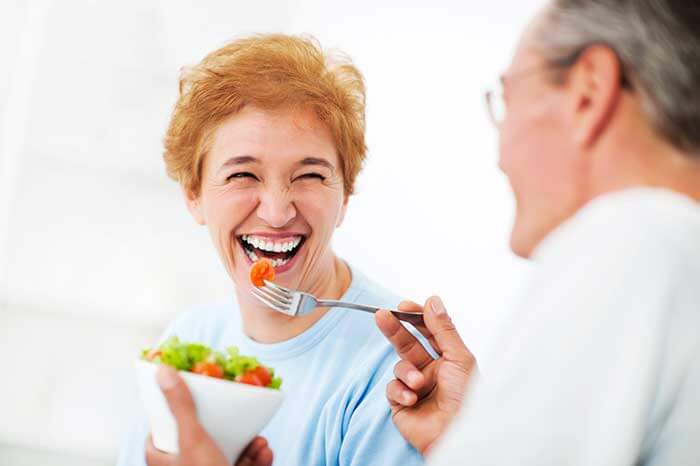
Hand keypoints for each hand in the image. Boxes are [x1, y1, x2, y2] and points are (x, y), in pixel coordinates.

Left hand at [145, 365, 273, 465]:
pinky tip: (266, 453)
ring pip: (228, 450)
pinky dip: (256, 458)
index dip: (176, 410)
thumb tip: (162, 370)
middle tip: (239, 415)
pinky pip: (243, 464)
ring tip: (260, 441)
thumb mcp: (194, 439)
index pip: (162, 430)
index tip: (193, 394)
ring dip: (249, 443)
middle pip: (203, 435)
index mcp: (165, 461)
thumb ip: (181, 405)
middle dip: (229, 424)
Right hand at [375, 296, 475, 454]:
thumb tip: (433, 301)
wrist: (458, 436)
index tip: (404, 306)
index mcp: (448, 360)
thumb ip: (443, 329)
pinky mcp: (402, 405)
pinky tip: (412, 399)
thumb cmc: (467, 401)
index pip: (428, 333)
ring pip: (399, 367)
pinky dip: (400, 391)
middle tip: (382, 315)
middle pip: (407, 344)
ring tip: (418, 384)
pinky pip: (392, 389)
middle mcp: (431, 372)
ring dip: (406, 372)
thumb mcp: (459, 358)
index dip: (416, 318)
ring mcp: (415, 388)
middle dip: (395, 329)